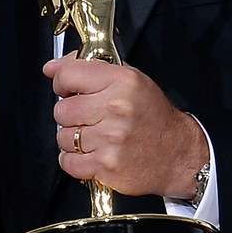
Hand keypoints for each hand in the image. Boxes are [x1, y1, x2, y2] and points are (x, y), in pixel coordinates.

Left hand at [46, 55, 207, 198]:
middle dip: (70, 115)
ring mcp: (112, 138)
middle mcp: (117, 108)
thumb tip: (51, 67)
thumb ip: (90, 67)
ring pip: (62, 137)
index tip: (68, 90)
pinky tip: (92, 154)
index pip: (68, 75)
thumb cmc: (153, 117)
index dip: (62, 83)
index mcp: (122, 82)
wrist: (180, 155)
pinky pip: (68, 161)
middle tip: (89, 118)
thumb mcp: (130, 80)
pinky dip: (74, 161)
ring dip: (73, 140)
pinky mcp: (107, 165)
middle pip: (61, 109)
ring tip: (96, 137)